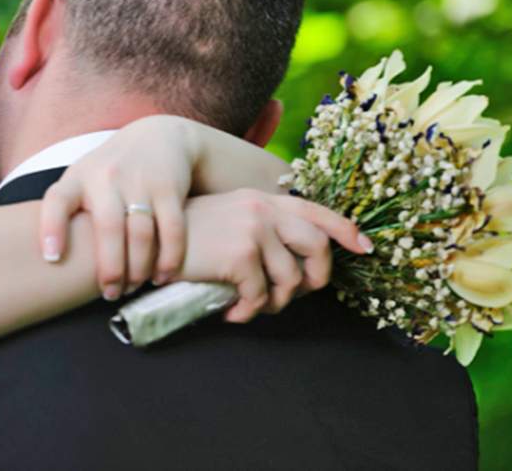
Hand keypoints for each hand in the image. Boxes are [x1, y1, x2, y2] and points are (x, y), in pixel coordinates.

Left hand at [38, 116, 199, 300]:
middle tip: (110, 294)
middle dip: (109, 268)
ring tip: (133, 287)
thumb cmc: (110, 171)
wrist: (159, 137)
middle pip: (107, 228)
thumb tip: (48, 261)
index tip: (52, 258)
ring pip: (141, 234)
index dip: (52, 228)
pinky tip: (162, 275)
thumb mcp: (83, 179)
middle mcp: (107, 177)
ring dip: (139, 269)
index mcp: (78, 178)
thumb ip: (69, 211)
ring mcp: (139, 180)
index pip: (57, 200)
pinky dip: (169, 258)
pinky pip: (172, 230)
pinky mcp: (168, 187)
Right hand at [176, 190, 372, 321]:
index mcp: (261, 199)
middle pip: (318, 247)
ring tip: (250, 307)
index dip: (346, 230)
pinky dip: (248, 312)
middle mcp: (262, 208)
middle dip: (314, 280)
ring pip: (291, 280)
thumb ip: (260, 231)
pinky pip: (261, 296)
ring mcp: (253, 229)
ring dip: (273, 303)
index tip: (365, 247)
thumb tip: (293, 268)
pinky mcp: (240, 254)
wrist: (146, 238)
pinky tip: (230, 313)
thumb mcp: (226, 222)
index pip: (316, 210)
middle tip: (292, 296)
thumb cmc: (183, 238)